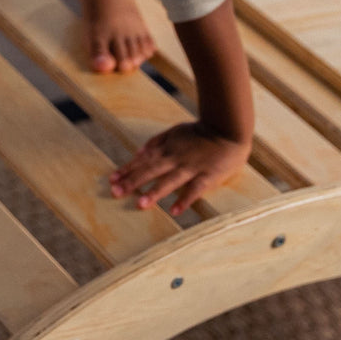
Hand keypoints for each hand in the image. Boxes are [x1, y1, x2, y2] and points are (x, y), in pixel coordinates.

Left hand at [109, 122, 251, 215]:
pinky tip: (174, 211)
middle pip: (151, 170)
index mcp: (167, 148)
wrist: (228, 128)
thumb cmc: (201, 131)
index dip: (127, 169)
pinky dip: (185, 200)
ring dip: (155, 192)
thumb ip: (157, 141)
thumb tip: (138, 152)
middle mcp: (176, 158)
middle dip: (133, 181)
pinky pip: (195, 189)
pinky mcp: (208, 176)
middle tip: (116, 192)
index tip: (112, 179)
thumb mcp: (175, 130)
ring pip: (170, 181)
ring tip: (140, 204)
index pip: (143, 160)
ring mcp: (191, 167)